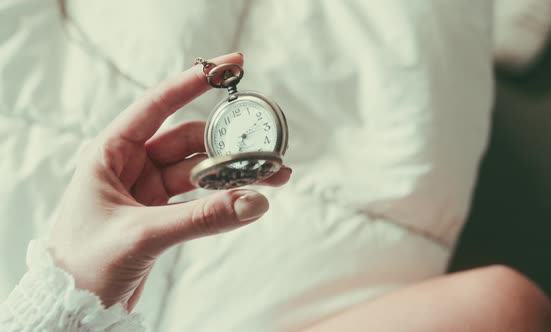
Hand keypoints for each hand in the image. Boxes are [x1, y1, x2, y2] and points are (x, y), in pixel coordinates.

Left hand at [47, 52, 290, 310]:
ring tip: (271, 175)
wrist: (72, 310)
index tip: (230, 65)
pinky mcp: (161, 214)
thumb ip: (201, 219)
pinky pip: (200, 197)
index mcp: (110, 154)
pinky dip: (224, 196)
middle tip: (264, 150)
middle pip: (188, 142)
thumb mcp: (141, 235)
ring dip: (233, 172)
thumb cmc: (83, 267)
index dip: (194, 82)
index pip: (157, 105)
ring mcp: (148, 190)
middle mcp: (130, 166)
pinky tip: (249, 197)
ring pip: (199, 170)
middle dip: (228, 144)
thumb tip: (254, 201)